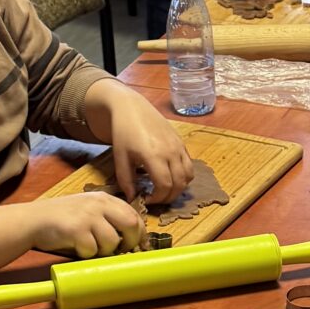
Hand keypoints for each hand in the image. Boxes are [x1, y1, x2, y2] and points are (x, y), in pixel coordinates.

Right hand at [23, 190, 144, 258]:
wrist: (32, 220)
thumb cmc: (61, 219)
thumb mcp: (87, 209)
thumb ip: (107, 217)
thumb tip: (132, 238)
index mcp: (104, 198)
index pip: (133, 214)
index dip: (139, 232)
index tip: (137, 244)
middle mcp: (98, 203)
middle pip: (131, 224)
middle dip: (131, 242)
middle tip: (121, 251)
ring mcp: (87, 215)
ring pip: (112, 241)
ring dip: (104, 251)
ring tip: (90, 247)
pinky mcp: (76, 229)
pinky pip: (92, 249)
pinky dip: (86, 254)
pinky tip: (76, 247)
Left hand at [91, 86, 192, 204]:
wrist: (132, 108)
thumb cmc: (123, 132)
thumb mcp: (120, 158)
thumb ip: (126, 180)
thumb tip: (133, 198)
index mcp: (154, 155)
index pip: (165, 186)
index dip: (157, 198)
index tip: (147, 200)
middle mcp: (171, 151)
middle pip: (179, 184)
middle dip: (168, 197)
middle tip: (155, 198)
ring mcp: (179, 147)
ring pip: (188, 176)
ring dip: (179, 188)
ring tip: (164, 189)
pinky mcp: (182, 143)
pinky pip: (189, 165)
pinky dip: (183, 176)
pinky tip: (169, 176)